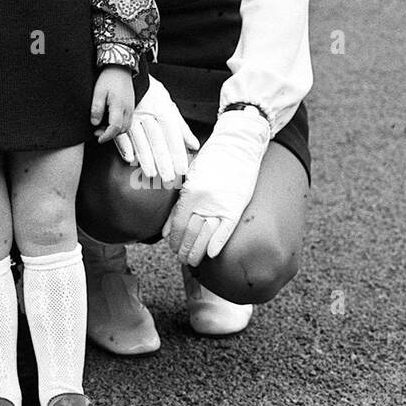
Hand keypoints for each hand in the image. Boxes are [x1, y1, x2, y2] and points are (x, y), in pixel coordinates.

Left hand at [90, 66, 134, 144]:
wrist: (120, 68)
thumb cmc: (109, 78)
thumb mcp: (98, 92)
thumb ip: (97, 108)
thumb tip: (94, 123)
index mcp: (119, 106)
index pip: (114, 127)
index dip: (106, 136)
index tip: (98, 139)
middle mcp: (128, 109)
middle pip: (121, 129)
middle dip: (110, 134)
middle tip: (97, 132)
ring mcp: (131, 108)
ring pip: (126, 126)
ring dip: (115, 130)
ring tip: (102, 127)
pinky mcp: (131, 106)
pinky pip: (127, 120)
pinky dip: (119, 124)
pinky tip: (109, 120)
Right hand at [114, 75, 199, 189]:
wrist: (127, 74)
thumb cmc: (150, 92)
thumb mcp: (168, 105)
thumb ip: (181, 126)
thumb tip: (194, 145)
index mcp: (163, 110)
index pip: (172, 134)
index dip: (177, 152)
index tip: (182, 168)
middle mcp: (148, 113)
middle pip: (157, 139)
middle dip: (163, 160)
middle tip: (169, 177)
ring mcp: (132, 115)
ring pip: (140, 139)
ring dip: (146, 158)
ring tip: (152, 173)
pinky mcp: (117, 117)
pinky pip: (121, 133)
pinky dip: (125, 147)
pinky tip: (130, 159)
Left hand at [162, 107, 269, 264]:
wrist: (237, 145)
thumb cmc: (211, 159)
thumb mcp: (189, 177)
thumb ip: (179, 202)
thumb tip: (167, 227)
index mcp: (191, 191)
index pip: (178, 223)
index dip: (173, 238)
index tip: (172, 247)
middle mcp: (205, 200)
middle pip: (191, 232)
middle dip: (184, 249)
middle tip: (181, 258)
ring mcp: (222, 204)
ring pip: (206, 235)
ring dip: (198, 250)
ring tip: (192, 260)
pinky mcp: (237, 206)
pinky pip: (226, 229)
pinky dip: (218, 243)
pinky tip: (210, 254)